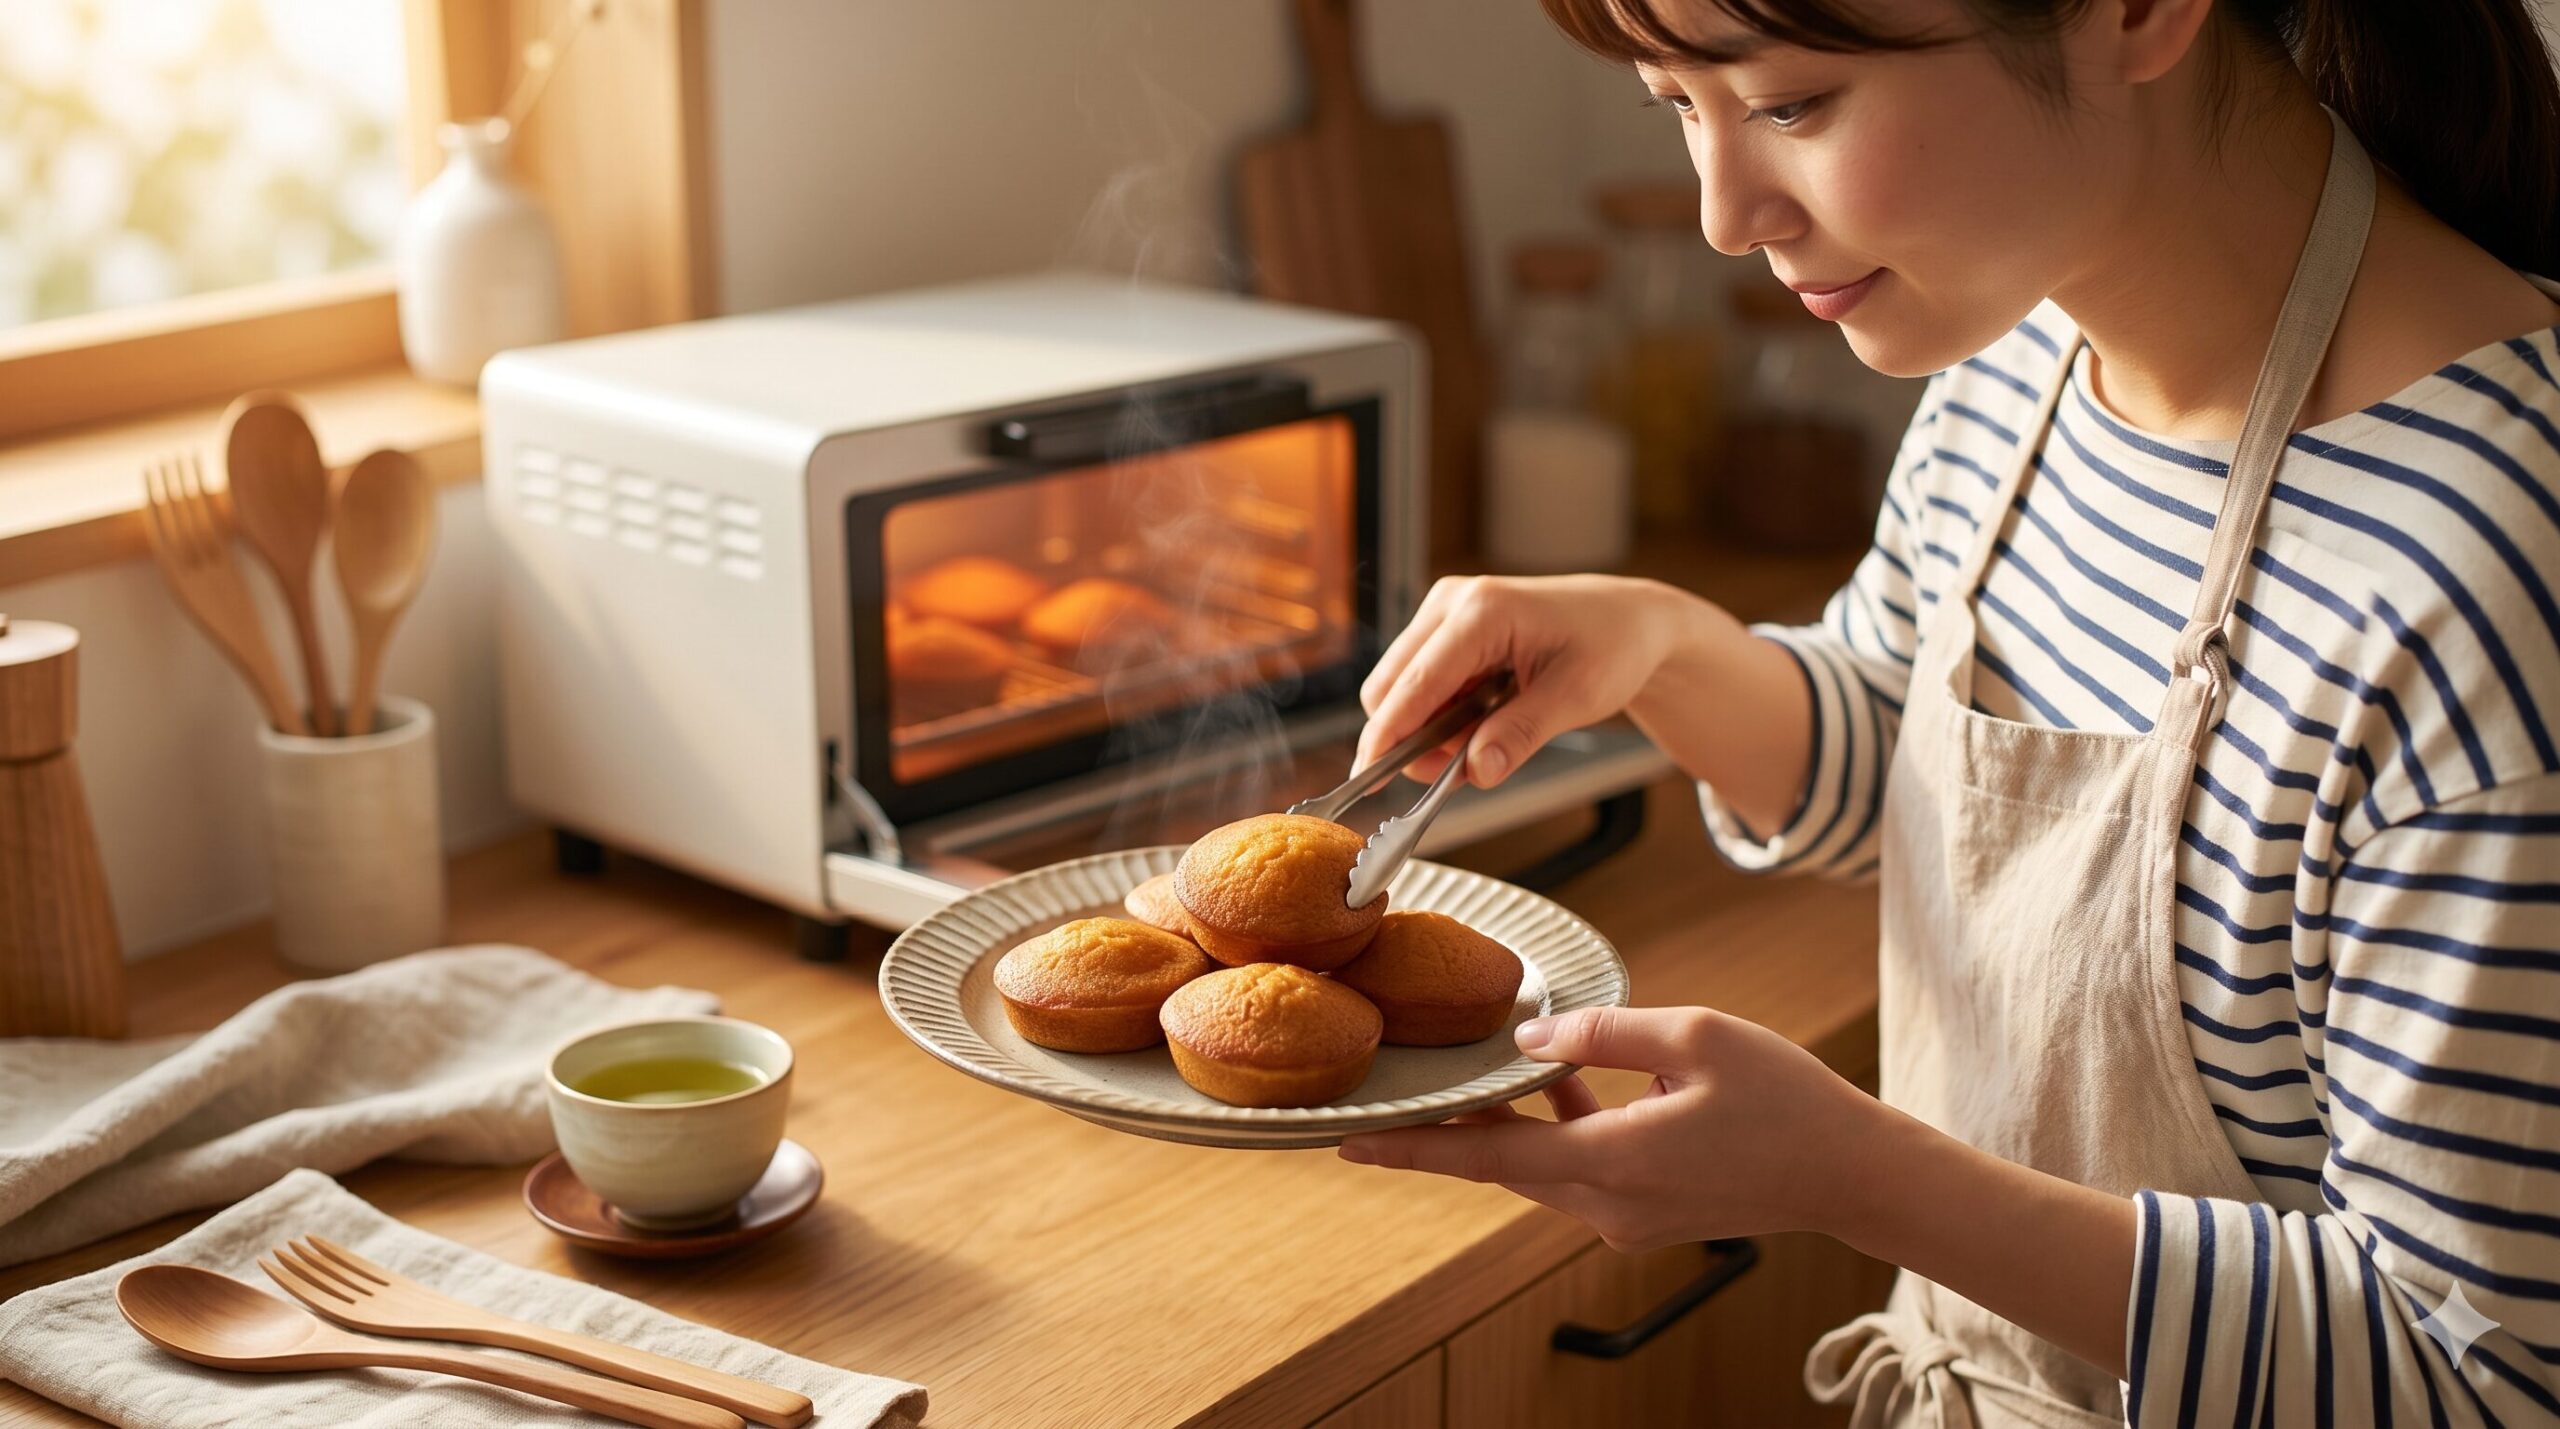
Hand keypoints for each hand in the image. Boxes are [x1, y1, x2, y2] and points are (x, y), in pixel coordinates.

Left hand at [1334, 1005, 1890, 1251]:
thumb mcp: (1695, 1036)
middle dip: (1444, 1132)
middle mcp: (1608, 1204)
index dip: (1412, 1148)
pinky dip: (1557, 1130)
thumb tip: (1531, 1041)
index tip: (1347, 1142)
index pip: (1485, 1155)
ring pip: (1539, 1166)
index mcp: (1612, 1162)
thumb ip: (1602, 1033)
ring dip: (1508, 1123)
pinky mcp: (1646, 1216)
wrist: (1854, 1174)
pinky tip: (1557, 1084)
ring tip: (1468, 1076)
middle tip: (1386, 1099)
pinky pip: (1578, 1169)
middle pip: (1501, 1164)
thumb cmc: (1787, 1100)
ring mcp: (1626, 1218)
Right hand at [1357, 575, 1684, 789]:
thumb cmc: (1610, 645)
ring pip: (1399, 688)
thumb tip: (1477, 770)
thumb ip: (1521, 734)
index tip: (1369, 777)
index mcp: (1483, 610)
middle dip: (1411, 739)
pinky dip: (1437, 717)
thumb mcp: (1577, 697)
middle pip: (1391, 685)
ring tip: (1482, 744)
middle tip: (1456, 772)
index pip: (1417, 681)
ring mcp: (1445, 613)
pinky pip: (1419, 684)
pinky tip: (1478, 725)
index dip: (1390, 733)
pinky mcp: (1446, 629)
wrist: (1628, 621)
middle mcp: (1453, 603)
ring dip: (1426, 731)